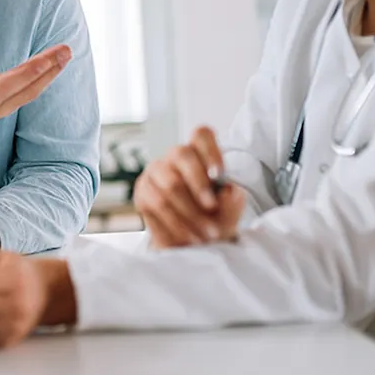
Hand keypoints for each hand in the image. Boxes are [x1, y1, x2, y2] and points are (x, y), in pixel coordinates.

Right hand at [0, 22, 71, 129]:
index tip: (51, 57)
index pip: (10, 81)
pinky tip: (51, 68)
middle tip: (67, 50)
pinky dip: (41, 81)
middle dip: (50, 69)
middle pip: (27, 88)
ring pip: (30, 93)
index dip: (33, 69)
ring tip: (65, 56)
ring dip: (50, 75)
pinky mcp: (3, 110)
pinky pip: (27, 95)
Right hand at [133, 126, 245, 248]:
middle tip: (212, 208)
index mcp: (200, 152)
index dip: (210, 150)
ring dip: (191, 212)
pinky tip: (189, 236)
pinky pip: (156, 205)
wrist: (195, 239)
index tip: (219, 175)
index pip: (201, 134)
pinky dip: (176, 224)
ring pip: (170, 184)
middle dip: (199, 184)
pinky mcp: (142, 192)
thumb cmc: (216, 217)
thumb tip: (228, 190)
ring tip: (207, 233)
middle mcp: (174, 156)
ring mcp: (155, 172)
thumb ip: (233, 199)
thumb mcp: (231, 209)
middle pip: (183, 154)